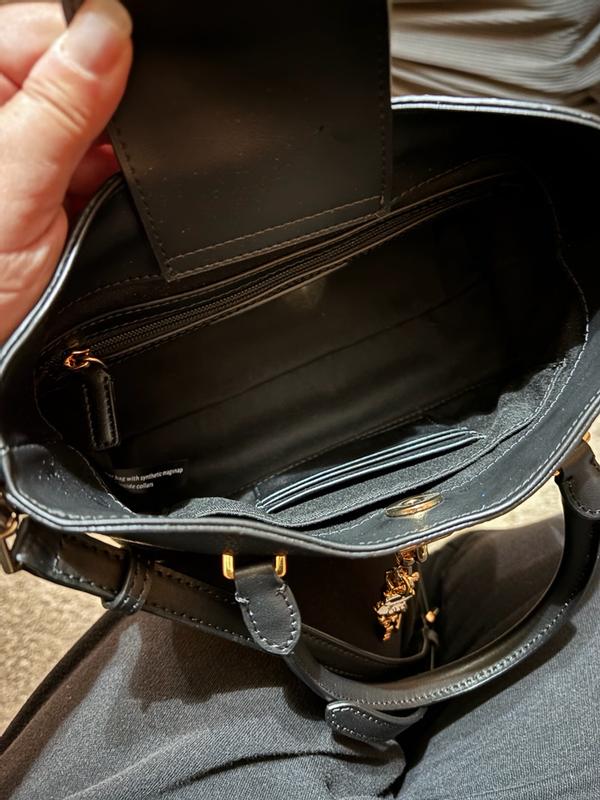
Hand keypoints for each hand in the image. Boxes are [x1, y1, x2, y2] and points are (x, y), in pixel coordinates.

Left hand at [0, 0, 131, 344]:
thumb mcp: (14, 181)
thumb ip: (61, 105)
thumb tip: (110, 30)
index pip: (56, 26)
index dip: (103, 48)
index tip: (130, 88)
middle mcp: (6, 106)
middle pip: (84, 70)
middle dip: (113, 108)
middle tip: (97, 159)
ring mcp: (32, 144)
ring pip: (102, 119)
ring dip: (116, 150)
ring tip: (89, 187)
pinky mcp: (55, 180)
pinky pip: (104, 160)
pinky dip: (116, 179)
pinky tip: (100, 198)